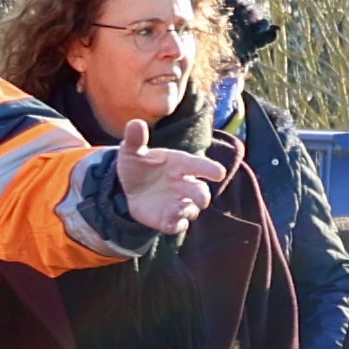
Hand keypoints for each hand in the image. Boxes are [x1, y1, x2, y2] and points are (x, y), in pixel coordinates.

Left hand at [110, 142, 231, 234]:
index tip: (219, 173)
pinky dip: (175, 225)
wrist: (129, 188)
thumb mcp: (132, 151)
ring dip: (187, 210)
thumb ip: (135, 139)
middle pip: (199, 192)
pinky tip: (168, 222)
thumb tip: (135, 122)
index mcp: (180, 164)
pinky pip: (176, 225)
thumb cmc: (139, 165)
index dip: (209, 169)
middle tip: (202, 200)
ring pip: (190, 210)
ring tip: (179, 209)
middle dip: (202, 196)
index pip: (198, 165)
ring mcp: (178, 202)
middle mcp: (184, 184)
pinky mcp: (168, 219)